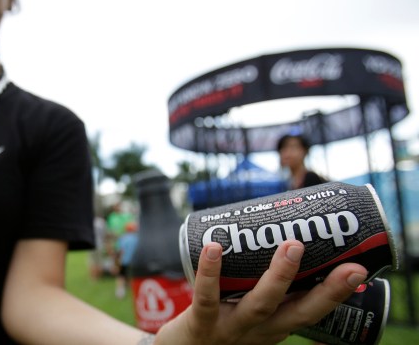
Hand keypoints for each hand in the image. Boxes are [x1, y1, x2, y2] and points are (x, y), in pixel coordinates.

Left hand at [156, 240, 366, 344]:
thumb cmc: (222, 325)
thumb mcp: (253, 311)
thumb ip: (268, 282)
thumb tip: (284, 229)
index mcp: (276, 326)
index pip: (313, 311)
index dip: (336, 292)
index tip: (359, 269)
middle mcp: (259, 331)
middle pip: (296, 311)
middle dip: (322, 288)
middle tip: (344, 260)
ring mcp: (231, 329)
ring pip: (259, 304)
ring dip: (278, 277)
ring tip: (290, 246)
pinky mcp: (201, 324)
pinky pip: (206, 297)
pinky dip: (210, 273)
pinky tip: (213, 247)